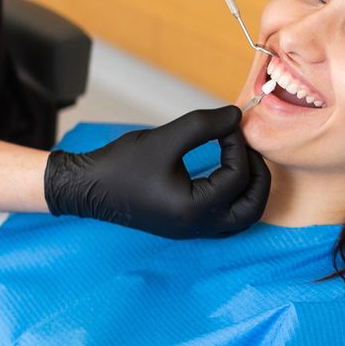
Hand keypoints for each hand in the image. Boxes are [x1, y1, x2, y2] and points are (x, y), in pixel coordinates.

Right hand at [43, 106, 269, 238]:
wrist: (87, 188)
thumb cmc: (119, 165)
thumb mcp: (164, 139)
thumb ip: (203, 125)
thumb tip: (235, 116)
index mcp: (194, 208)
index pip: (237, 177)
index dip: (239, 147)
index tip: (228, 126)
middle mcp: (197, 225)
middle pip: (251, 208)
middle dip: (257, 177)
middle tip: (248, 150)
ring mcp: (191, 230)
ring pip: (240, 218)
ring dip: (248, 191)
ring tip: (240, 161)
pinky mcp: (184, 226)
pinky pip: (223, 218)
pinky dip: (233, 198)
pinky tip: (223, 174)